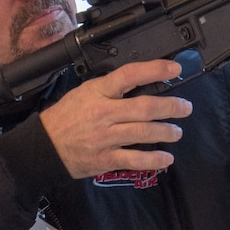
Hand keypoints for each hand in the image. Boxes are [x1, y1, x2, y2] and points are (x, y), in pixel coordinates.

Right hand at [38, 59, 189, 178]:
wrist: (43, 146)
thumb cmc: (66, 117)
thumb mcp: (84, 92)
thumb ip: (111, 89)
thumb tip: (143, 83)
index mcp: (98, 92)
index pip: (130, 75)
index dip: (155, 69)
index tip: (175, 69)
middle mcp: (104, 113)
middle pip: (145, 107)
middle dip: (171, 107)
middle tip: (185, 107)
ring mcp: (105, 137)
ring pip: (144, 133)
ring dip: (167, 132)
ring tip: (176, 132)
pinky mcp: (105, 159)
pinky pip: (135, 159)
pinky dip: (154, 159)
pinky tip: (166, 157)